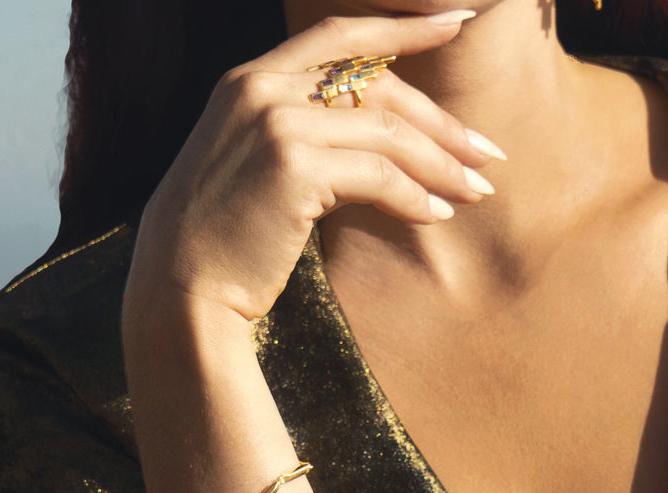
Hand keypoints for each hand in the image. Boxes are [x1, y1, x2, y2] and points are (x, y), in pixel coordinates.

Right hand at [129, 13, 500, 324]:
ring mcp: (276, 123)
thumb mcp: (250, 168)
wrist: (179, 290)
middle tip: (487, 153)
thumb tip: (371, 139)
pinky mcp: (293, 167)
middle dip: (442, 121)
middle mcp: (261, 89)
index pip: (341, 35)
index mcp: (248, 81)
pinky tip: (437, 217)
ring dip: (442, 164)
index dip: (404, 26)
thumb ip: (296, 134)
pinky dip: (415, 197)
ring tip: (476, 192)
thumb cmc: (219, 241)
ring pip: (387, 132)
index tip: (457, 22)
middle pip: (379, 86)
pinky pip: (378, 175)